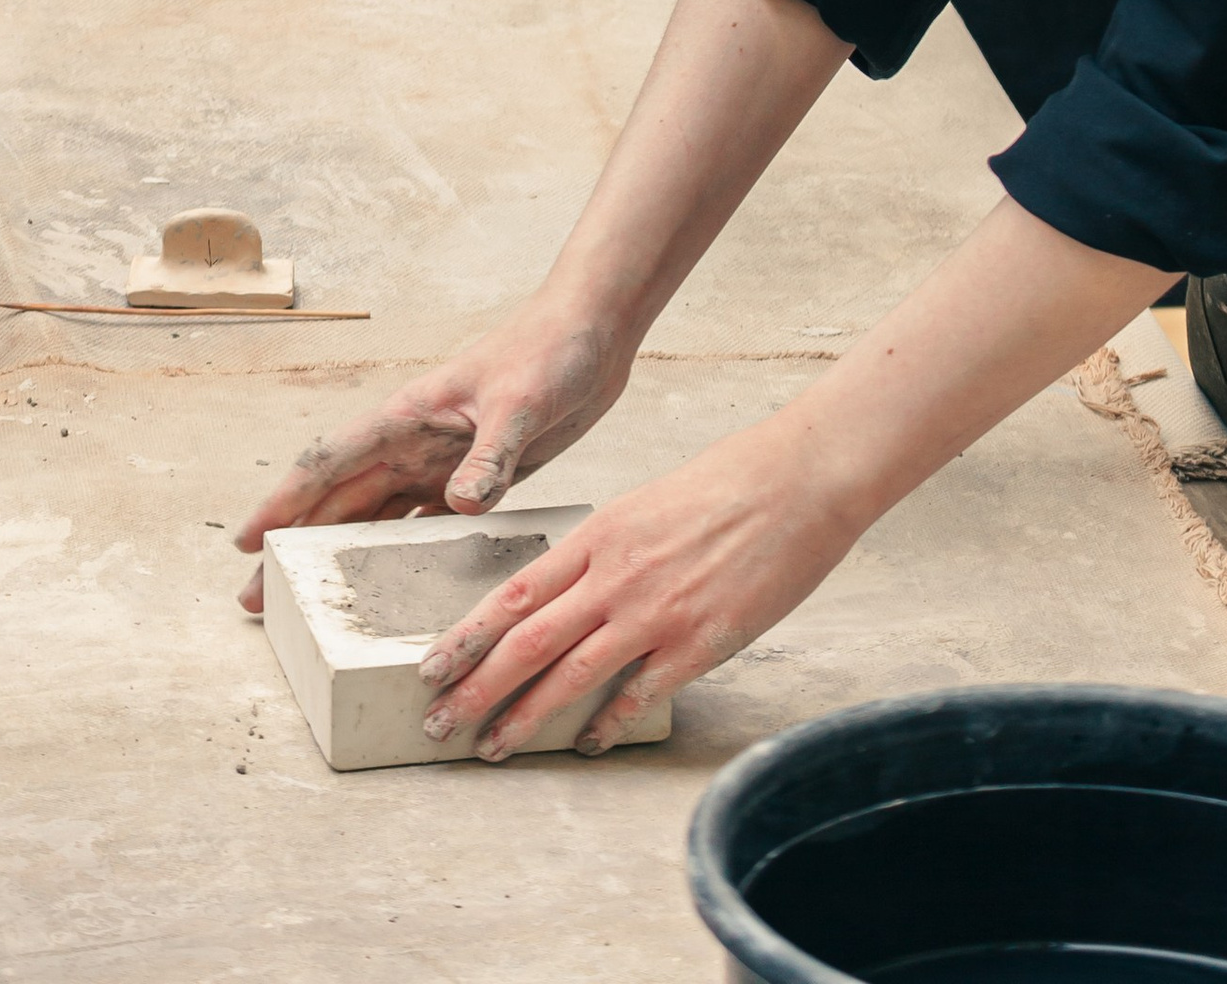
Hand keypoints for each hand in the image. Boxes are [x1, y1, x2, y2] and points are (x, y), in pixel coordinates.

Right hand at [229, 298, 631, 610]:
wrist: (591, 333)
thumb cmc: (549, 348)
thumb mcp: (518, 402)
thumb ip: (489, 455)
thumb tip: (459, 506)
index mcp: (407, 417)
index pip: (330, 462)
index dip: (285, 503)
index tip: (247, 542)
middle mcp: (413, 444)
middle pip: (340, 503)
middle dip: (296, 548)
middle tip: (258, 600)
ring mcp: (441, 462)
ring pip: (376, 519)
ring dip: (343, 558)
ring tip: (312, 607)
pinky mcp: (477, 478)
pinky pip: (429, 526)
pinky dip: (407, 558)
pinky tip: (398, 593)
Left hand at [412, 410, 856, 761]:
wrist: (795, 481)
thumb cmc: (727, 483)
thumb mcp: (644, 505)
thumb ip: (605, 550)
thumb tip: (572, 590)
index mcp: (598, 534)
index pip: (513, 593)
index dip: (467, 635)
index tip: (430, 666)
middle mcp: (616, 576)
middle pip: (527, 641)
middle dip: (476, 688)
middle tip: (437, 722)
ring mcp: (656, 612)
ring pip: (572, 675)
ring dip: (525, 717)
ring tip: (493, 746)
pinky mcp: (700, 642)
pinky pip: (640, 693)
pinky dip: (608, 722)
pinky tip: (587, 742)